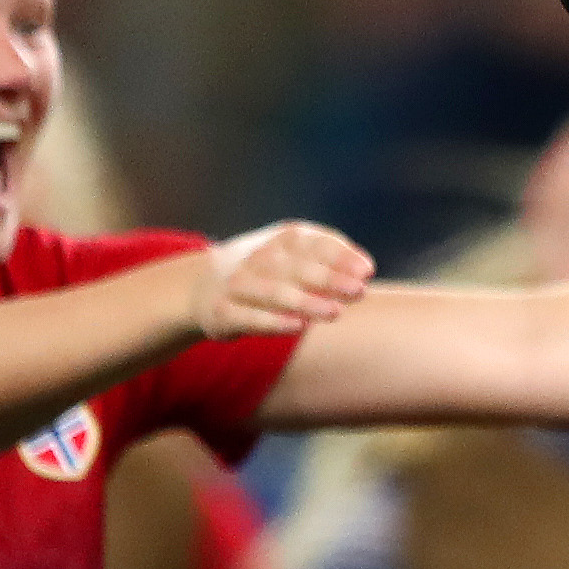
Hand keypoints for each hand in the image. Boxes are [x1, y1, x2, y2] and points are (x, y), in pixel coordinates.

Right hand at [197, 222, 372, 338]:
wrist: (201, 287)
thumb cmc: (267, 274)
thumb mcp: (294, 258)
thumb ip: (329, 260)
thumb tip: (365, 269)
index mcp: (281, 242)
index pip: (311, 242)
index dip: (339, 254)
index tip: (367, 270)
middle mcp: (258, 259)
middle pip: (296, 267)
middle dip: (329, 279)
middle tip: (358, 291)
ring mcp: (239, 284)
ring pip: (274, 292)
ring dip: (306, 302)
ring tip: (335, 312)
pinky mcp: (223, 312)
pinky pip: (249, 317)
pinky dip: (273, 321)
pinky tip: (298, 326)